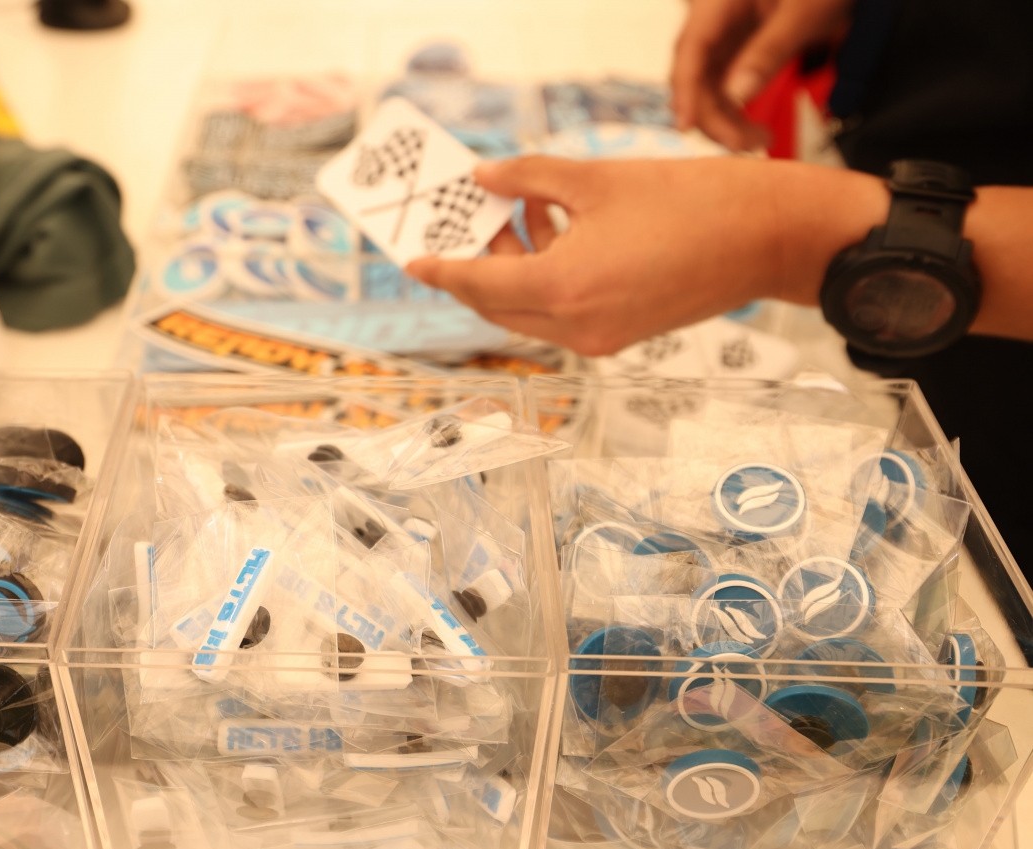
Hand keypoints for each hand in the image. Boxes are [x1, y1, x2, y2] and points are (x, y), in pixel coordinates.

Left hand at [405, 155, 886, 356]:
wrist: (766, 238)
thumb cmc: (691, 202)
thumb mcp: (596, 179)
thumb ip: (530, 179)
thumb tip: (484, 177)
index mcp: (563, 288)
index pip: (478, 285)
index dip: (442, 270)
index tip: (415, 260)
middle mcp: (575, 326)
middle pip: (497, 305)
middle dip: (476, 266)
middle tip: (468, 222)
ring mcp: (599, 338)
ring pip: (528, 311)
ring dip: (514, 269)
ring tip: (521, 210)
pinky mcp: (620, 337)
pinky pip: (560, 314)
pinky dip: (546, 280)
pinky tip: (556, 229)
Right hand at [671, 0, 852, 150]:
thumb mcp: (804, 12)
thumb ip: (770, 50)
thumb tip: (739, 94)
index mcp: (719, 1)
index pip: (690, 49)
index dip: (685, 90)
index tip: (686, 126)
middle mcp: (714, 19)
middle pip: (694, 74)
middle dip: (712, 115)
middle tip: (741, 143)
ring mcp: (723, 36)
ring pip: (707, 87)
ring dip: (724, 120)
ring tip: (757, 140)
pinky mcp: (736, 50)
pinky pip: (724, 87)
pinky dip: (735, 111)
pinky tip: (754, 129)